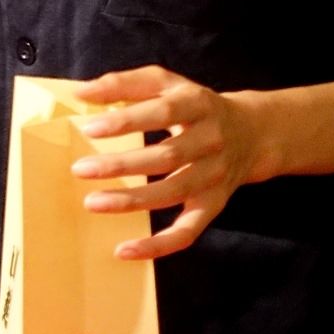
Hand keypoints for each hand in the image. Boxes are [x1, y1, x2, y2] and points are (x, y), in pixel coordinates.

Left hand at [70, 65, 274, 260]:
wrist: (254, 133)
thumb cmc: (194, 105)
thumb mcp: (166, 83)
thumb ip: (124, 84)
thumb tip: (81, 93)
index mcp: (198, 105)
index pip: (162, 111)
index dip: (126, 121)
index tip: (89, 128)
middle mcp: (211, 142)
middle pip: (166, 157)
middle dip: (121, 165)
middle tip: (79, 169)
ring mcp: (215, 176)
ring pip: (173, 193)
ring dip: (132, 202)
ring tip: (92, 203)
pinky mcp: (214, 204)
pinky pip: (189, 230)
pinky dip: (159, 245)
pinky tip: (125, 250)